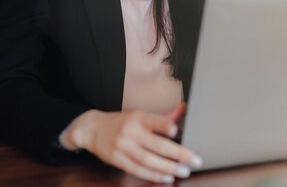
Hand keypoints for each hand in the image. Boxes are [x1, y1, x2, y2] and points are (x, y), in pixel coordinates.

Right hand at [61, 105, 201, 182]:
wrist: (92, 128)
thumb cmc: (122, 122)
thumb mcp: (140, 115)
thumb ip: (164, 117)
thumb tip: (186, 109)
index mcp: (139, 117)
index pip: (153, 120)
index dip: (163, 125)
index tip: (175, 130)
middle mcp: (131, 131)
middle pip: (156, 145)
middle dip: (177, 154)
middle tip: (194, 160)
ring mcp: (123, 147)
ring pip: (148, 160)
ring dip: (167, 168)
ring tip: (183, 171)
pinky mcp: (117, 159)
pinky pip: (137, 169)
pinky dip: (153, 175)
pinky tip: (167, 177)